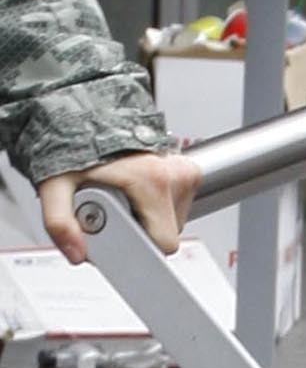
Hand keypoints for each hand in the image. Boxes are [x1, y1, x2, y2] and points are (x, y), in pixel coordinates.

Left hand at [37, 146, 201, 265]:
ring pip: (173, 222)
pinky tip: (137, 190)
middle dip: (139, 231)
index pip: (163, 243)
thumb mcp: (55, 184)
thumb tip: (77, 252)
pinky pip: (178, 207)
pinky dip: (157, 205)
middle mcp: (174, 175)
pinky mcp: (188, 171)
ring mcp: (183, 172)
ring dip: (147, 218)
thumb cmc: (77, 144)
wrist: (91, 115)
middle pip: (166, 235)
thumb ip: (59, 222)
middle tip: (112, 209)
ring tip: (123, 196)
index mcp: (153, 180)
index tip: (117, 233)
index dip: (137, 247)